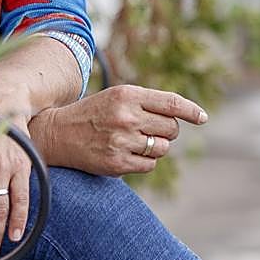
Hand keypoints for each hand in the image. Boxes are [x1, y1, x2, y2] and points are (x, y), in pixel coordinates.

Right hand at [29, 84, 207, 175]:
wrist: (57, 133)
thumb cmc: (93, 113)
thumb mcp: (116, 97)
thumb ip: (147, 102)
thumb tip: (184, 115)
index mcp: (126, 94)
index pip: (170, 103)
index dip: (191, 110)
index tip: (202, 117)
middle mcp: (126, 116)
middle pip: (172, 128)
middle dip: (166, 130)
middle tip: (147, 129)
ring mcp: (122, 141)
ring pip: (162, 148)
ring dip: (154, 146)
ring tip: (133, 141)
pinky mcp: (117, 162)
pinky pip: (150, 165)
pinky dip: (144, 161)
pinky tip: (125, 153)